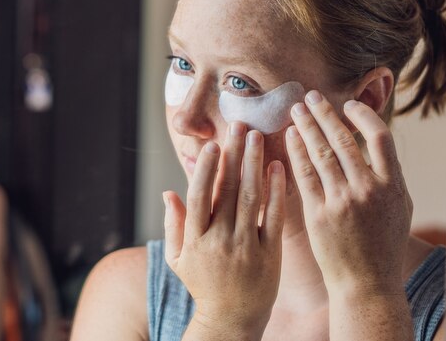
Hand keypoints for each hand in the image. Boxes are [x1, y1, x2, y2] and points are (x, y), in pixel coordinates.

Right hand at [164, 123, 285, 339]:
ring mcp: (246, 246)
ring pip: (251, 198)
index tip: (214, 144)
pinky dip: (276, 191)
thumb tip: (168, 191)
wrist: (232, 320)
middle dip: (234, 154)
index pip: (200, 196)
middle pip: (227, 189)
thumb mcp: (178, 259)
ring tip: (257, 137)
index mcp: (195, 239)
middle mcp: (220, 240)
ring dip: (254, 164)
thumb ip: (173, 224)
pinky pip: (274, 217)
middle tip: (240, 125)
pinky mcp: (270, 253)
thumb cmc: (203, 285)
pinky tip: (278, 168)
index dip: (206, 168)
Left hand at [285, 92, 412, 295]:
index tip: (346, 105)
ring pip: (322, 154)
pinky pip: (305, 175)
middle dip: (325, 114)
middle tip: (310, 96)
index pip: (380, 137)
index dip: (362, 116)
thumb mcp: (398, 208)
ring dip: (307, 127)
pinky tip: (290, 136)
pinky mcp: (319, 214)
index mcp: (393, 186)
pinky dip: (297, 152)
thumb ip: (389, 175)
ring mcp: (342, 202)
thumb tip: (374, 142)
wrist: (366, 284)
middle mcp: (369, 190)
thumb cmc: (383, 245)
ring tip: (296, 110)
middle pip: (344, 140)